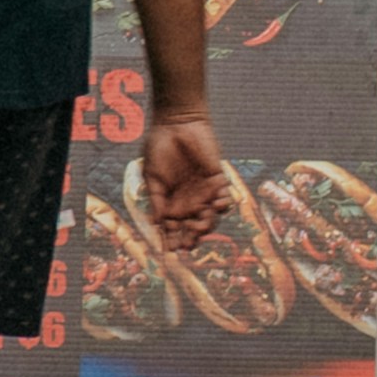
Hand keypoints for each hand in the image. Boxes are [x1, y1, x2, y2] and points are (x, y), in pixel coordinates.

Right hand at [136, 109, 232, 248]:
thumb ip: (156, 199)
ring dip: (206, 226)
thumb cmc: (160, 148)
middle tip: (188, 243)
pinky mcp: (218, 180)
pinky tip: (215, 207)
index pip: (172, 228)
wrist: (177, 124)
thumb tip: (157, 224)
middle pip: (192, 227)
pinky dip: (222, 206)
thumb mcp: (152, 176)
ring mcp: (204, 193)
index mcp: (171, 203)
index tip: (170, 251)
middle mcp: (188, 202)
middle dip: (191, 238)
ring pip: (210, 217)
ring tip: (200, 228)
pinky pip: (224, 198)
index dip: (171, 240)